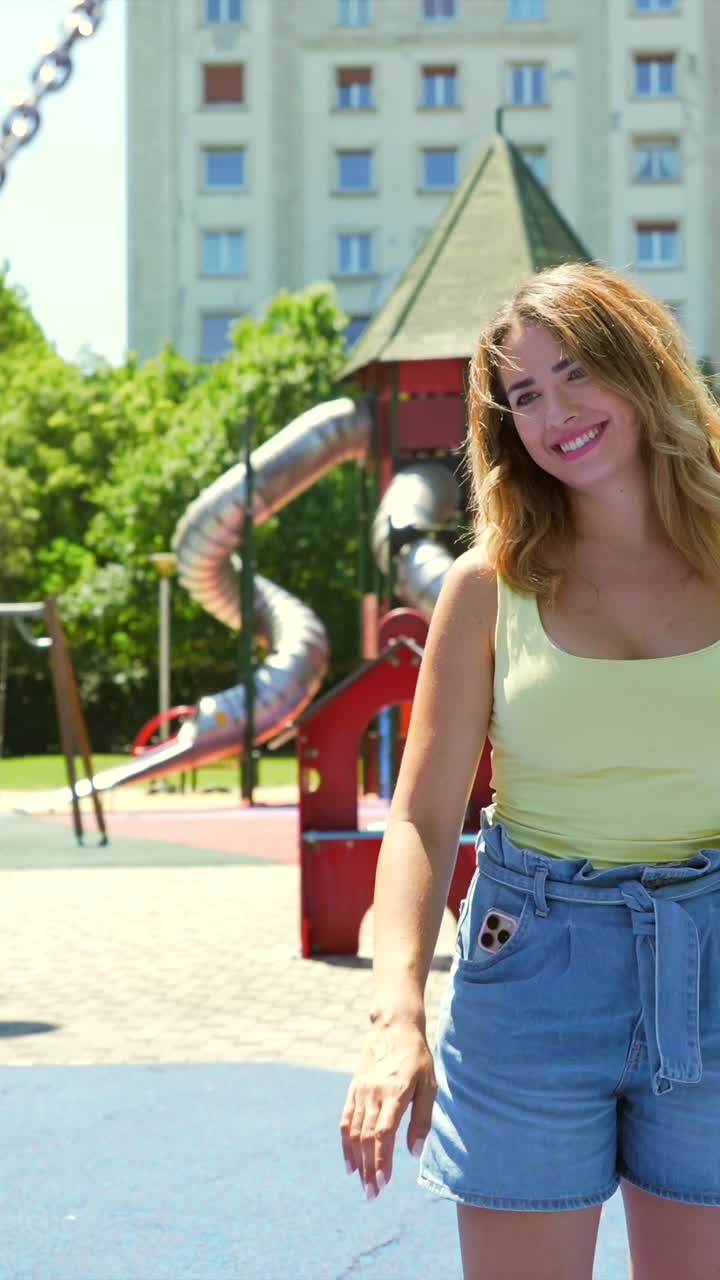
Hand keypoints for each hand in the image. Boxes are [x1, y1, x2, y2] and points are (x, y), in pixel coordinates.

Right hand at [339, 1017, 435, 1199]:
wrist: (393, 1026)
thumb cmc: (416, 1057)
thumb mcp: (429, 1085)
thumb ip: (422, 1119)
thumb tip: (414, 1152)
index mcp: (394, 1093)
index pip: (383, 1133)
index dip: (381, 1160)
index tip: (383, 1183)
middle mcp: (373, 1094)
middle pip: (366, 1138)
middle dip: (368, 1169)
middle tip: (372, 1194)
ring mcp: (360, 1091)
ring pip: (354, 1133)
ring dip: (357, 1161)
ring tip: (363, 1184)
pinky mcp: (353, 1089)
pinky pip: (346, 1120)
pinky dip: (345, 1143)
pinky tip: (350, 1162)